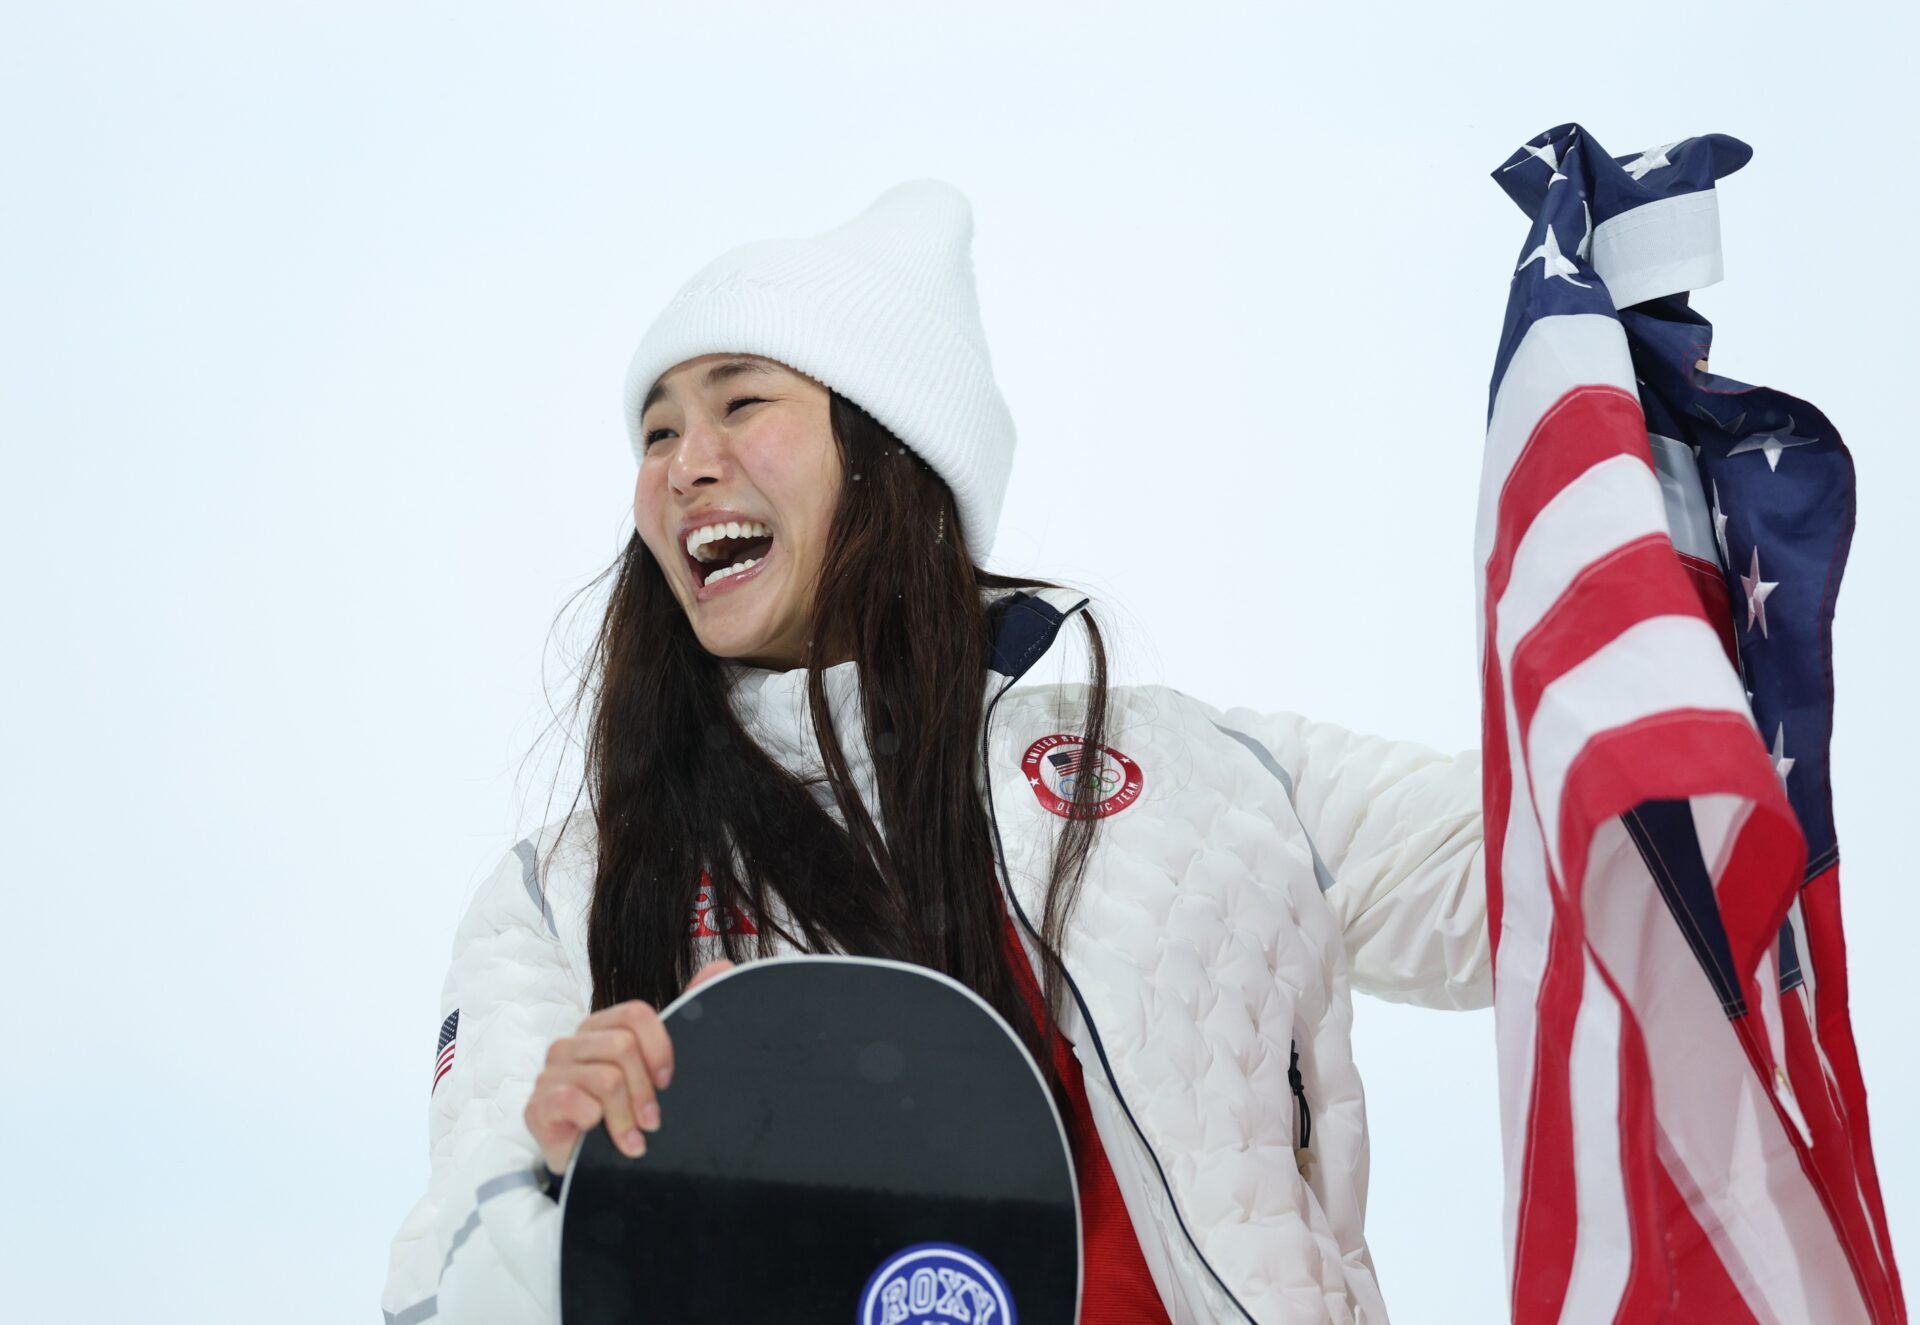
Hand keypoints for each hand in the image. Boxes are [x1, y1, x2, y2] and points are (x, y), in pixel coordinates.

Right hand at [523, 958, 734, 1172]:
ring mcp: (551, 1073)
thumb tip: (720, 965)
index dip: (659, 1048)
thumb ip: (686, 1014)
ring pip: (606, 1079)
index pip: (635, 1014)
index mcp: (600, 1028)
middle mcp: (572, 1044)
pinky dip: (595, 1122)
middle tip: (652, 1121)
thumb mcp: (657, 1066)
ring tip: (634, 1140)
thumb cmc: (624, 1111)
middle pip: (622, 1047)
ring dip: (625, 1117)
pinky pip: (574, 1100)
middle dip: (644, 1090)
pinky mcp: (537, 1104)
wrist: (590, 1163)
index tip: (668, 1081)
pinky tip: (598, 1137)